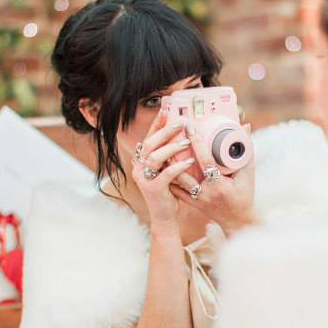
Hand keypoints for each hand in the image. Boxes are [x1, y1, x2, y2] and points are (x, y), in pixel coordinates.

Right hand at [132, 110, 194, 227]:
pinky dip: (178, 166)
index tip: (167, 110)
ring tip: (186, 141)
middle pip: (149, 144)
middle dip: (165, 131)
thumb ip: (169, 156)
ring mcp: (144, 179)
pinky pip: (165, 174)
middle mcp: (139, 168)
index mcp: (141, 161)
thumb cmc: (169, 192)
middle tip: (180, 123)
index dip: (157, 124)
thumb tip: (183, 135)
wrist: (165, 217)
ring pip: (155, 157)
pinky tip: (189, 161)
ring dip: (171, 147)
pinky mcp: (153, 189)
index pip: (149, 137)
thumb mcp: (167, 170)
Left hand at [172, 123, 256, 234]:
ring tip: (162, 149)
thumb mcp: (248, 173)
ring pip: (177, 182)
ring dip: (169, 166)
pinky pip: (176, 190)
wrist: (238, 222)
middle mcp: (206, 193)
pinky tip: (163, 166)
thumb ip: (247, 149)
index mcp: (221, 185)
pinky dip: (169, 178)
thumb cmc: (245, 195)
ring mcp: (197, 200)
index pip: (206, 161)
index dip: (197, 143)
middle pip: (185, 172)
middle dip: (176, 153)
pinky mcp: (191, 203)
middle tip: (170, 135)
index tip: (190, 127)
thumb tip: (244, 125)